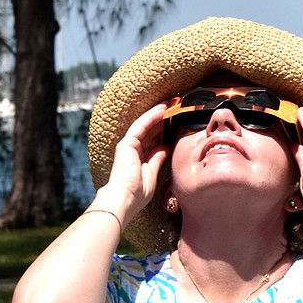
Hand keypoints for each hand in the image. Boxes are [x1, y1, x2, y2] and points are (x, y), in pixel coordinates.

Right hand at [105, 102, 169, 219]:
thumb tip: (166, 147)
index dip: (164, 130)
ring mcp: (128, 146)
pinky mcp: (126, 144)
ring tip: (171, 103)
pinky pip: (140, 126)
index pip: (153, 140)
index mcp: (139, 159)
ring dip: (158, 113)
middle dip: (163, 118)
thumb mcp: (152, 173)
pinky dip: (151, 117)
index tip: (177, 121)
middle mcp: (132, 150)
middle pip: (150, 130)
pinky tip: (162, 109)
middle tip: (176, 106)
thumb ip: (158, 158)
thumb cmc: (137, 193)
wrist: (125, 199)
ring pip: (145, 125)